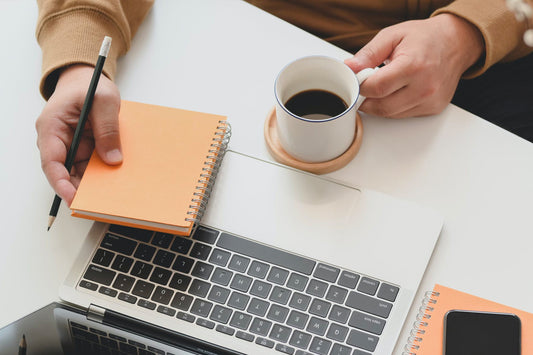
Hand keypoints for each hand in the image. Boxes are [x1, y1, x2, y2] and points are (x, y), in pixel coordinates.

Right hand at [36, 64, 121, 204]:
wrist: (87, 79)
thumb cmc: (90, 84)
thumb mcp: (104, 100)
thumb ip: (108, 128)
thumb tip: (112, 159)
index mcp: (52, 127)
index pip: (52, 162)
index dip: (61, 183)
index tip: (73, 198)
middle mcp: (57, 140)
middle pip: (65, 173)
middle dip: (81, 189)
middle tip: (100, 202)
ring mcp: (70, 146)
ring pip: (78, 173)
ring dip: (93, 183)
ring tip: (111, 195)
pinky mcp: (82, 149)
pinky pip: (90, 166)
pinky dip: (101, 174)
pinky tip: (115, 181)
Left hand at [345, 14, 483, 117]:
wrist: (456, 42)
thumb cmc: (425, 38)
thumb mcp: (392, 36)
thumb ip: (368, 54)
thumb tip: (349, 67)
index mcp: (413, 66)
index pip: (377, 88)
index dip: (361, 87)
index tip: (358, 81)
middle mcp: (425, 87)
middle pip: (382, 107)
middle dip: (367, 99)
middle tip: (365, 87)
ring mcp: (431, 101)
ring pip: (391, 114)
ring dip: (380, 104)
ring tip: (383, 86)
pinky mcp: (434, 109)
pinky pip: (404, 115)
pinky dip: (394, 107)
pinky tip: (398, 91)